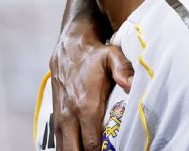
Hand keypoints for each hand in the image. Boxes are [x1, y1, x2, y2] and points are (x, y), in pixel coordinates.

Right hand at [49, 23, 133, 150]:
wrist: (69, 46)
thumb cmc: (95, 55)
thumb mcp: (112, 56)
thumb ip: (123, 70)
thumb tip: (132, 85)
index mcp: (85, 106)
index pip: (91, 144)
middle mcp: (69, 115)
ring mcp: (60, 118)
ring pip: (64, 149)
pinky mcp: (56, 118)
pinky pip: (59, 142)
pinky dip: (69, 149)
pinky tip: (80, 148)